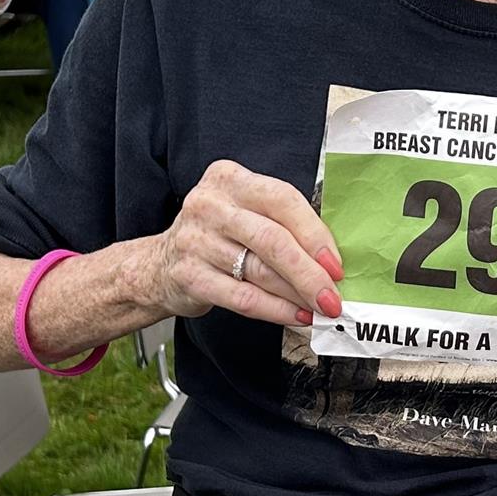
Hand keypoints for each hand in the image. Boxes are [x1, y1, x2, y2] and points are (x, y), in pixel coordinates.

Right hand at [147, 159, 344, 330]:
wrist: (159, 265)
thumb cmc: (216, 236)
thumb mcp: (243, 212)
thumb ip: (281, 224)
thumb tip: (330, 261)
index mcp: (229, 179)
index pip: (283, 200)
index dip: (315, 234)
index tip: (336, 264)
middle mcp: (210, 205)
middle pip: (273, 239)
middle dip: (310, 273)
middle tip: (332, 296)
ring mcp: (196, 240)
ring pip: (261, 272)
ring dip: (297, 295)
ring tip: (319, 308)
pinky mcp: (190, 276)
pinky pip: (243, 298)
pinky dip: (276, 310)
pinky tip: (295, 316)